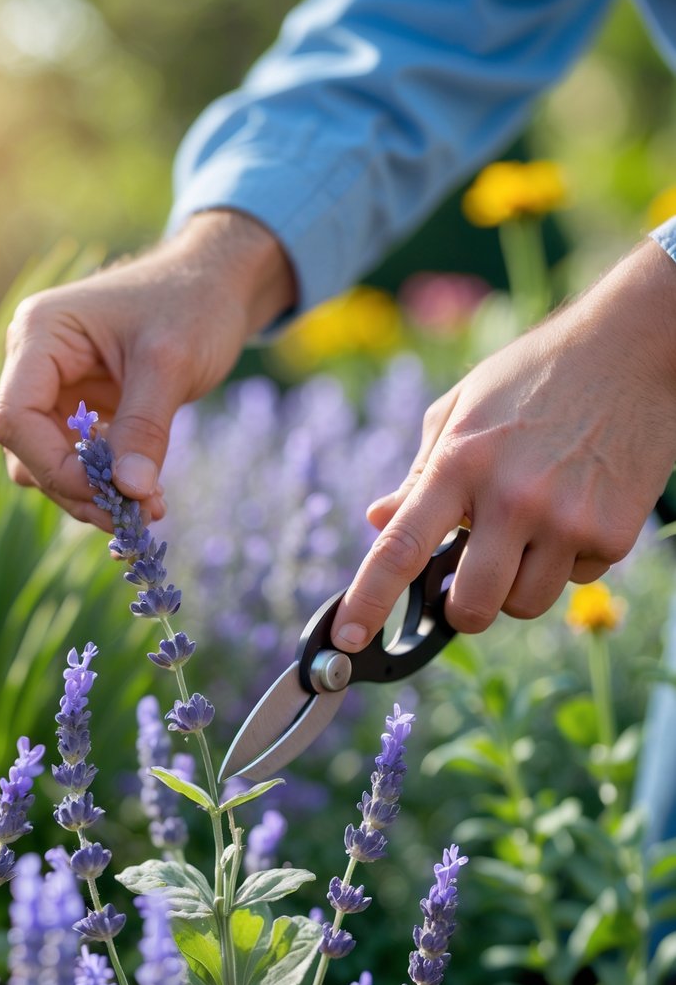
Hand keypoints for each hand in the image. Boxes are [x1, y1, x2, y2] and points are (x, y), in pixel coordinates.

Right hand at [0, 211, 295, 525]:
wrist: (219, 283)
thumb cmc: (192, 303)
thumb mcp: (171, 363)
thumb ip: (146, 429)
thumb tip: (129, 493)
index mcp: (39, 335)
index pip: (15, 418)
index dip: (54, 466)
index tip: (109, 494)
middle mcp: (35, 363)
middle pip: (28, 450)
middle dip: (79, 489)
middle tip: (136, 516)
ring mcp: (57, 388)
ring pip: (50, 464)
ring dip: (93, 494)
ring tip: (149, 507)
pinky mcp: (82, 410)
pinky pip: (80, 460)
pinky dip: (109, 483)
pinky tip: (149, 494)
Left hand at [332, 237, 675, 649]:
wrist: (635, 348)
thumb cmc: (535, 376)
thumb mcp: (463, 409)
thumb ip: (420, 473)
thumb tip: (379, 520)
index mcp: (460, 463)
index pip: (402, 548)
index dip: (368, 600)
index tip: (347, 637)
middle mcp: (511, 497)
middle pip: (470, 606)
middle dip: (460, 609)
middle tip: (466, 585)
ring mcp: (566, 519)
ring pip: (525, 605)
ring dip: (517, 585)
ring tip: (530, 529)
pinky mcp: (613, 533)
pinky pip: (575, 580)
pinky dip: (567, 561)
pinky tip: (574, 510)